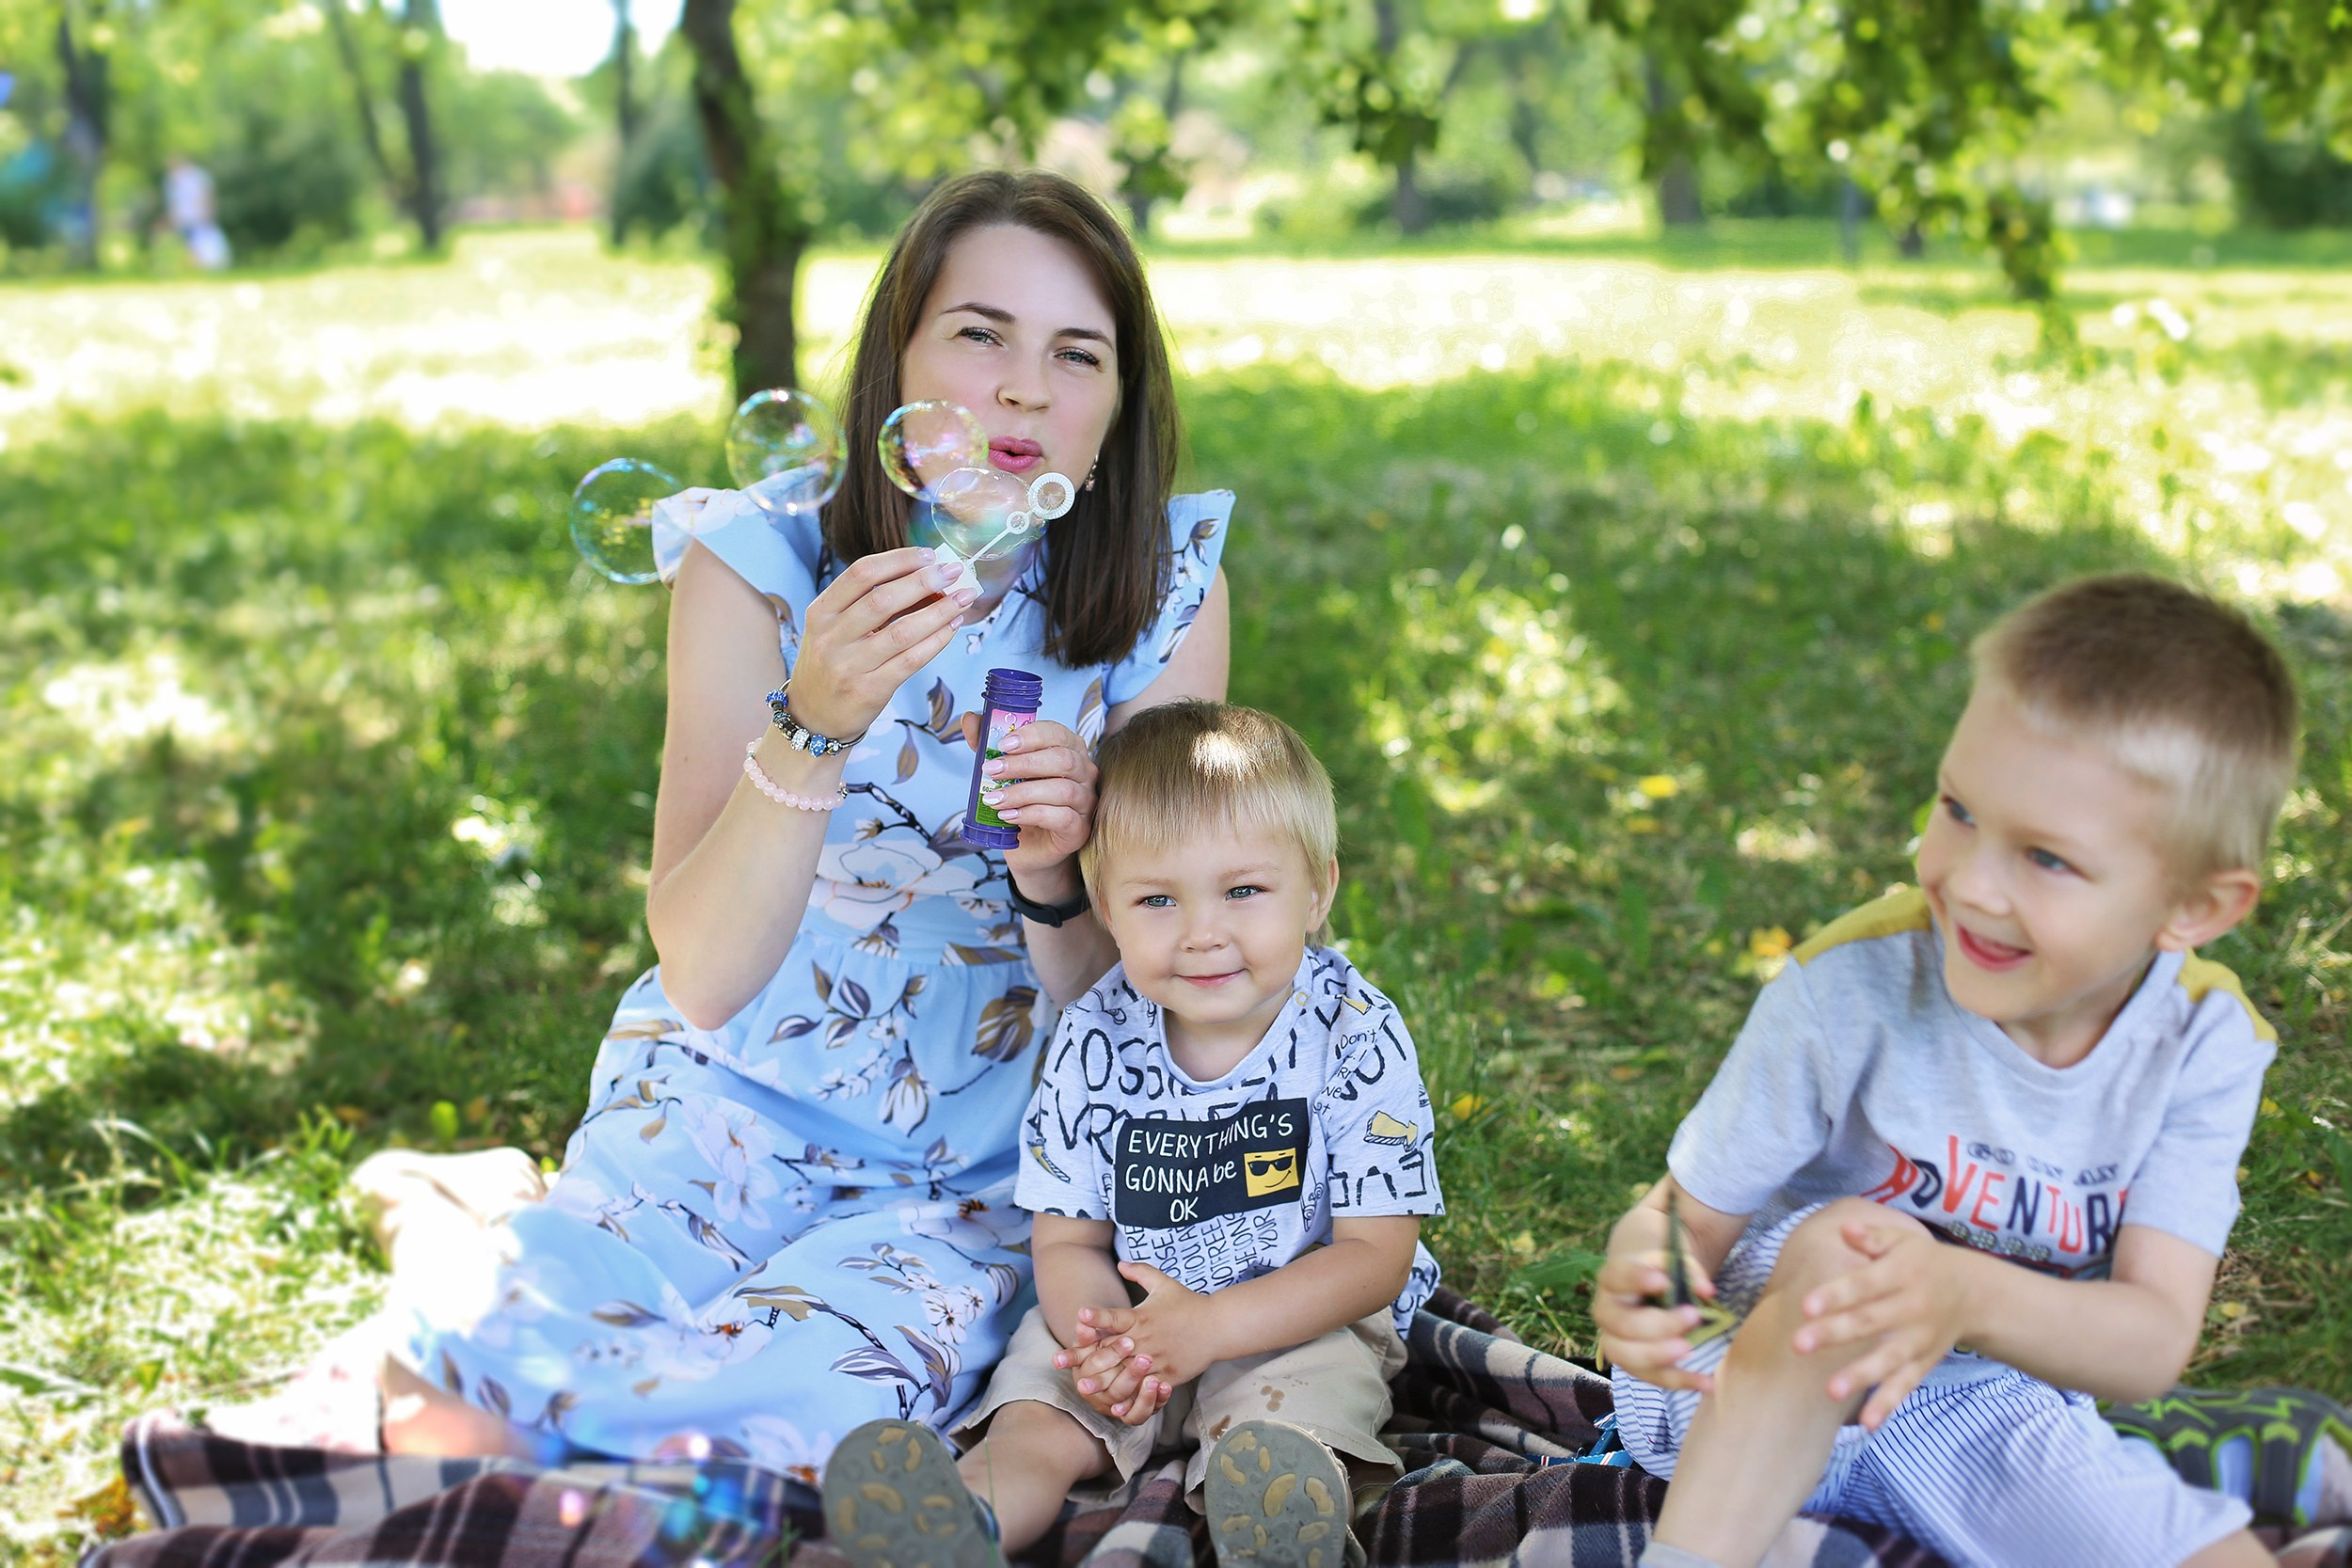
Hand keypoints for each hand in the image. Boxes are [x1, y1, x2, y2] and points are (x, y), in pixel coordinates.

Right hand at [788, 548, 975, 739]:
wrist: (813, 716)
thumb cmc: (831, 664)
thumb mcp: (833, 629)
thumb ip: (867, 604)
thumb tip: (925, 578)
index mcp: (820, 612)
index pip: (861, 574)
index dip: (898, 560)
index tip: (928, 555)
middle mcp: (831, 637)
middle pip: (882, 599)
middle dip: (924, 581)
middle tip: (953, 572)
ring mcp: (849, 666)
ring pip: (902, 631)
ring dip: (939, 611)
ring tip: (963, 598)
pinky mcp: (870, 690)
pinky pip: (911, 661)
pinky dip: (936, 641)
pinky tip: (952, 627)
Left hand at [964, 718, 1096, 881]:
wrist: (1029, 847)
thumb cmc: (1021, 802)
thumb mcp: (1002, 771)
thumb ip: (988, 744)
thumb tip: (970, 719)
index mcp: (1069, 749)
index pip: (1058, 733)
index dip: (1032, 735)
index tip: (1003, 743)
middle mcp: (1084, 773)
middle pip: (1063, 759)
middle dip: (1023, 763)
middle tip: (991, 770)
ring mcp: (1085, 801)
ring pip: (1062, 789)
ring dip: (1022, 792)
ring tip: (994, 799)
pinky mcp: (1079, 829)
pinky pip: (1062, 817)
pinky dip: (1031, 814)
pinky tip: (1009, 816)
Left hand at [1059, 1263, 1224, 1425]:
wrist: (1218, 1326)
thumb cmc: (1188, 1303)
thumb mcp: (1164, 1283)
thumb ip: (1140, 1273)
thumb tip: (1120, 1262)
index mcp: (1141, 1317)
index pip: (1115, 1316)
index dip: (1097, 1315)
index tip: (1079, 1314)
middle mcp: (1145, 1339)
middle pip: (1110, 1348)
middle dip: (1084, 1355)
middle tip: (1060, 1360)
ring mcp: (1156, 1359)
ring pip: (1125, 1372)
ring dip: (1102, 1380)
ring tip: (1083, 1387)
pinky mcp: (1167, 1375)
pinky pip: (1146, 1389)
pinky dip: (1131, 1398)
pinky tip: (1115, 1406)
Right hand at [1593, 1248, 1720, 1394]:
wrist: (1647, 1295)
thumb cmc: (1660, 1277)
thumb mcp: (1671, 1265)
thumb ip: (1689, 1273)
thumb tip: (1706, 1291)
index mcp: (1612, 1279)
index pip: (1618, 1277)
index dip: (1637, 1279)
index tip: (1663, 1280)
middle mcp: (1606, 1311)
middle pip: (1623, 1324)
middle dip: (1659, 1324)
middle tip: (1693, 1317)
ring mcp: (1614, 1341)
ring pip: (1627, 1356)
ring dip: (1659, 1355)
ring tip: (1689, 1350)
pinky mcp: (1632, 1365)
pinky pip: (1650, 1377)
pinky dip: (1679, 1381)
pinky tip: (1706, 1383)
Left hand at [1793, 1212, 1965, 1427]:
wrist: (1974, 1293)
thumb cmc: (1923, 1261)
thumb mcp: (1903, 1239)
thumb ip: (1872, 1236)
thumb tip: (1845, 1229)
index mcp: (1901, 1273)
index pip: (1864, 1285)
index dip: (1835, 1295)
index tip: (1805, 1307)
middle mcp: (1911, 1308)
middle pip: (1869, 1323)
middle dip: (1834, 1335)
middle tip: (1798, 1345)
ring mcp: (1919, 1339)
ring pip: (1888, 1359)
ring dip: (1860, 1375)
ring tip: (1829, 1390)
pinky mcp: (1924, 1362)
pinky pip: (1906, 1384)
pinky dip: (1888, 1403)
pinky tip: (1867, 1422)